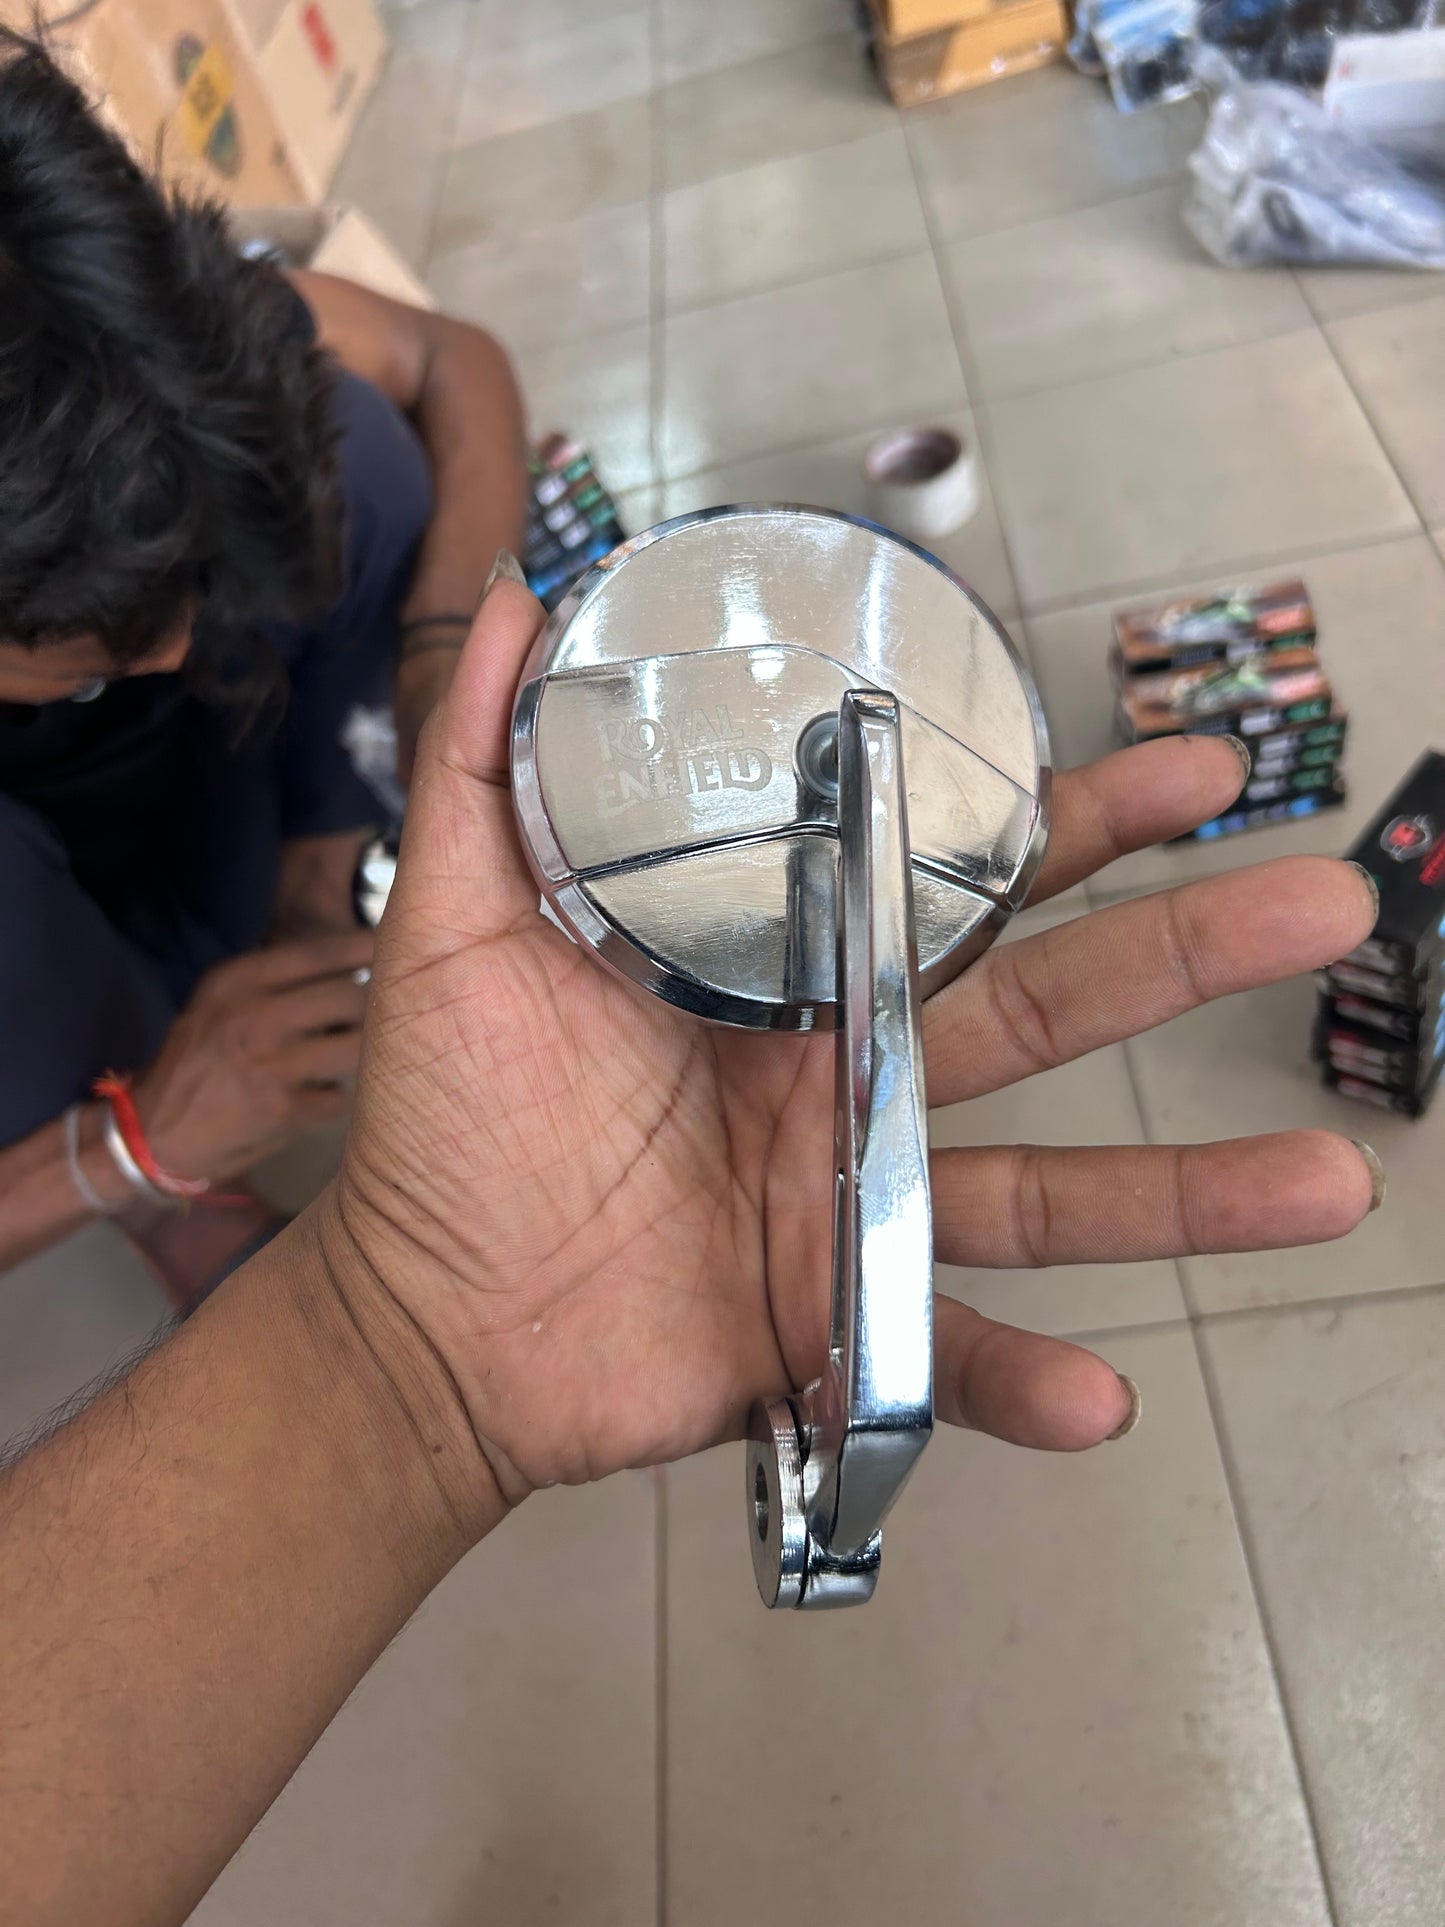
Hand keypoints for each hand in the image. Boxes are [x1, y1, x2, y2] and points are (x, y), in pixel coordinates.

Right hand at [135, 933, 372, 1181]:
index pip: (319, 952)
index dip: (363, 947)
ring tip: (351, 1056)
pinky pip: (338, 1098)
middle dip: (375, 1008)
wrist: (152, 1133)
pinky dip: (332, 1100)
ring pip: (356, 1048)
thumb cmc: (192, 1062)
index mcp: (236, 982)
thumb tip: (344, 967)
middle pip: (351, 998)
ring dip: (362, 1054)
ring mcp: (272, 1064)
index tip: (390, 949)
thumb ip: (269, 983)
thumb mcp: (215, 1004)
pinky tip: (315, 1099)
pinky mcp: (284, 1110)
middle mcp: (255, 1016)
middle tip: (384, 1015)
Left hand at [323, 583, 1377, 1507]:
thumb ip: (488, 761)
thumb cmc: (446, 1123)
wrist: (419, 1320)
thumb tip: (518, 594)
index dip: (1071, 826)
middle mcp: (849, 1078)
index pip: (955, 881)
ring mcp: (856, 1207)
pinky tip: (1104, 1397)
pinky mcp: (834, 1329)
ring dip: (1188, 1190)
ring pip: (1051, 1187)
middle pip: (1048, 1007)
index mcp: (786, 973)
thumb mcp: (458, 919)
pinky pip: (954, 1357)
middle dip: (1185, 955)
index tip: (1186, 774)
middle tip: (1320, 902)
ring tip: (1329, 1184)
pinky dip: (1026, 1381)